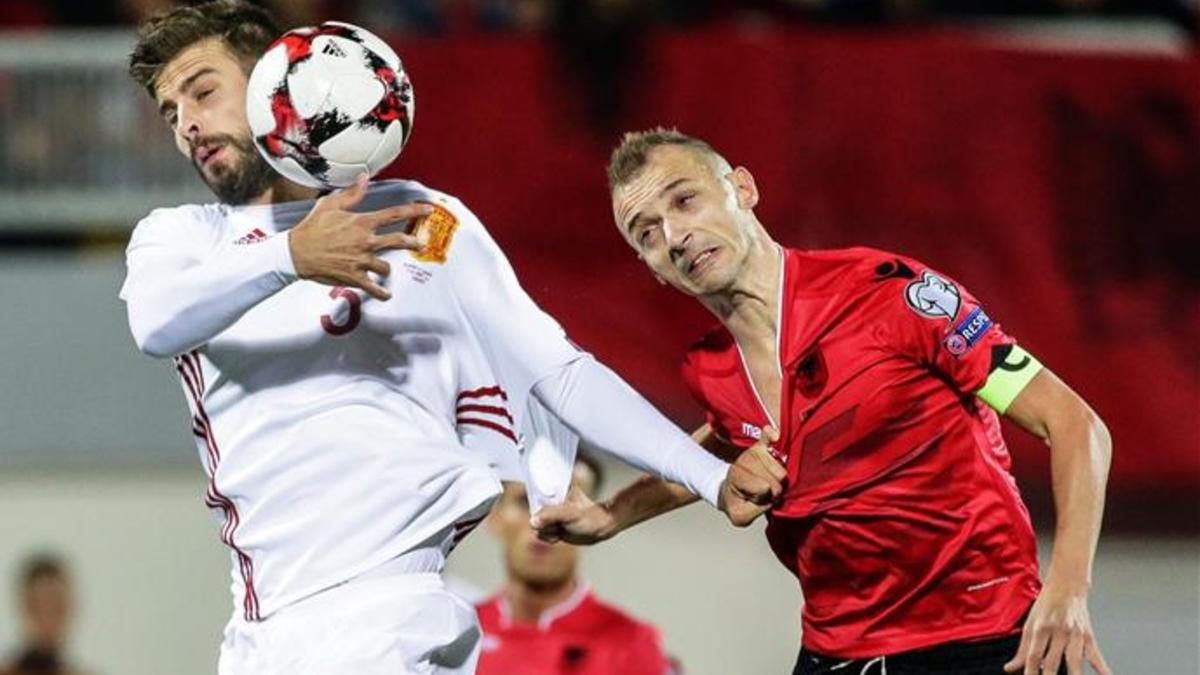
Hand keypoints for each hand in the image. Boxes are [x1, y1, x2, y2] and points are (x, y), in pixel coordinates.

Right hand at [289, 173, 432, 299]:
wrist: (296, 252)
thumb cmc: (312, 227)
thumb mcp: (330, 205)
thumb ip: (352, 193)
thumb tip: (364, 178)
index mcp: (362, 222)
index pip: (394, 214)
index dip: (414, 210)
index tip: (427, 209)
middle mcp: (365, 241)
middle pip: (398, 241)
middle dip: (412, 243)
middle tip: (420, 244)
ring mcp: (361, 261)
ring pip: (386, 267)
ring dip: (386, 269)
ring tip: (384, 271)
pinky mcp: (354, 277)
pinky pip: (373, 288)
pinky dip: (381, 293)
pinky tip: (387, 295)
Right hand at [529, 485, 616, 544]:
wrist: (601, 529)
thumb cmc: (589, 517)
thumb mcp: (569, 513)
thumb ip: (550, 515)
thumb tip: (532, 522)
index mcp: (555, 490)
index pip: (534, 495)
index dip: (537, 507)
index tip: (550, 515)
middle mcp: (550, 501)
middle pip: (534, 514)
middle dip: (545, 524)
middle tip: (558, 525)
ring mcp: (550, 514)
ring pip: (537, 526)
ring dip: (548, 531)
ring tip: (561, 530)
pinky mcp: (552, 526)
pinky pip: (541, 534)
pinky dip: (549, 537)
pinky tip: (560, 536)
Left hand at [718, 427, 785, 526]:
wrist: (729, 490)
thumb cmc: (737, 503)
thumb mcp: (740, 516)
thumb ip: (752, 511)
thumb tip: (766, 489)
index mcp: (737, 477)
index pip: (765, 488)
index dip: (764, 499)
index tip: (755, 500)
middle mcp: (744, 461)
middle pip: (778, 477)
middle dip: (774, 490)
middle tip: (762, 492)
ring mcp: (752, 452)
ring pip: (782, 468)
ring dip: (777, 479)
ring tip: (764, 482)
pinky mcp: (760, 446)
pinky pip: (767, 435)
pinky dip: (771, 434)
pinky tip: (774, 437)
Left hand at [1004, 582, 1111, 674]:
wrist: (1067, 585)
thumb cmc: (1047, 604)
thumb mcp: (1030, 623)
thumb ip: (1022, 649)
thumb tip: (1011, 668)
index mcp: (1040, 627)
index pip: (1033, 655)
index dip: (1030, 672)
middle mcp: (1058, 631)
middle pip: (1052, 661)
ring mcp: (1075, 634)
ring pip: (1074, 660)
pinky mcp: (1088, 635)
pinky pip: (1095, 654)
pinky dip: (1101, 667)